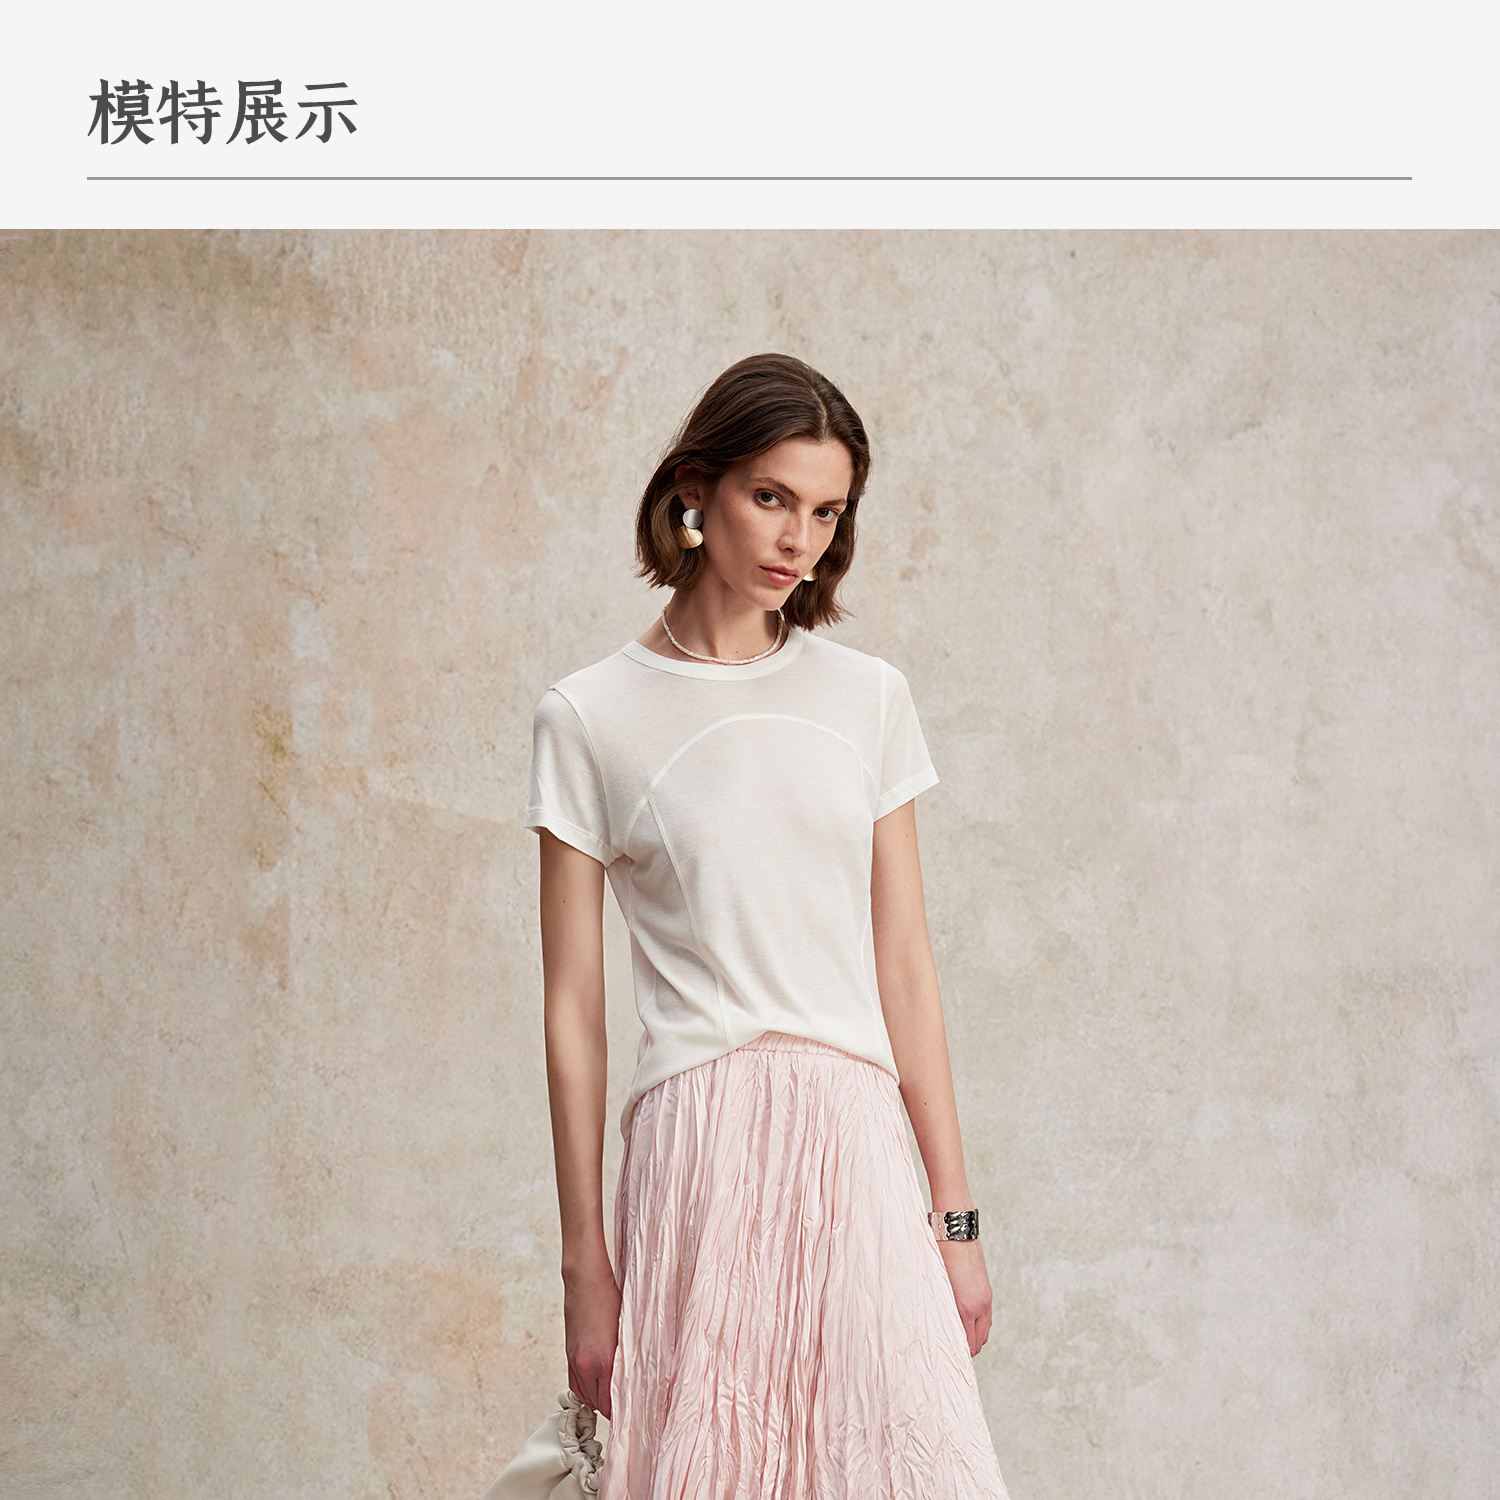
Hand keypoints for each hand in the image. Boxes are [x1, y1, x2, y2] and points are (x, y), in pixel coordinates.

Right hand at [563, 1262, 621, 1419]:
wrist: (585, 1281)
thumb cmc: (609, 1299)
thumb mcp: (626, 1330)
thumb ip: (628, 1357)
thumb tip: (635, 1376)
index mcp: (604, 1361)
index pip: (612, 1402)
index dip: (622, 1412)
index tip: (632, 1416)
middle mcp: (587, 1365)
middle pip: (599, 1403)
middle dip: (612, 1408)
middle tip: (626, 1409)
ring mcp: (575, 1361)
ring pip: (586, 1396)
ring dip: (598, 1400)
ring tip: (612, 1400)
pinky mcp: (569, 1355)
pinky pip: (575, 1385)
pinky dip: (586, 1390)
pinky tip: (596, 1388)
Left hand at [937, 1237, 992, 1355]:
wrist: (956, 1230)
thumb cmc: (939, 1254)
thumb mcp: (936, 1283)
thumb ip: (940, 1307)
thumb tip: (937, 1326)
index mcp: (965, 1306)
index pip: (967, 1345)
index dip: (959, 1355)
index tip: (948, 1361)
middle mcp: (980, 1305)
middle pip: (978, 1343)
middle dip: (966, 1350)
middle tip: (950, 1352)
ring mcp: (986, 1298)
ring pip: (984, 1332)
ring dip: (973, 1338)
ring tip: (957, 1339)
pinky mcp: (987, 1291)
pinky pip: (986, 1319)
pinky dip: (978, 1325)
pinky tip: (965, 1323)